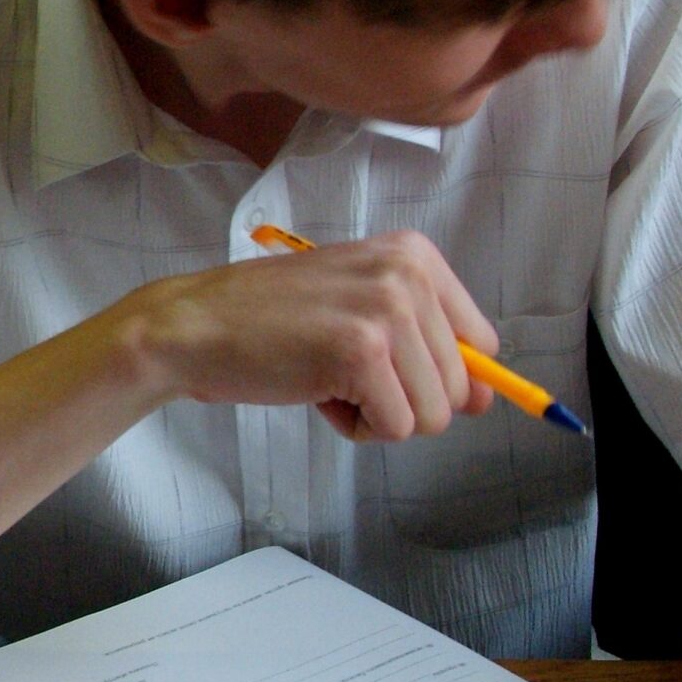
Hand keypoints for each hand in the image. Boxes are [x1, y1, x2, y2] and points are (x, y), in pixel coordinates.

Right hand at [113, 230, 496, 440]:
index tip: (385, 368)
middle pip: (459, 388)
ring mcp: (389, 311)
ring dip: (378, 416)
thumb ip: (427, 349)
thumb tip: (487, 401)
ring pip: (432, 414)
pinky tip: (315, 390)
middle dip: (401, 399)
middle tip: (339, 369)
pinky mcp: (363, 353)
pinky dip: (354, 426)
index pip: (481, 343)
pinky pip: (393, 427)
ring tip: (327, 378)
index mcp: (415, 255)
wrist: (194, 326)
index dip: (436, 375)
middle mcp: (410, 274)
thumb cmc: (268, 322)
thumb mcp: (359, 311)